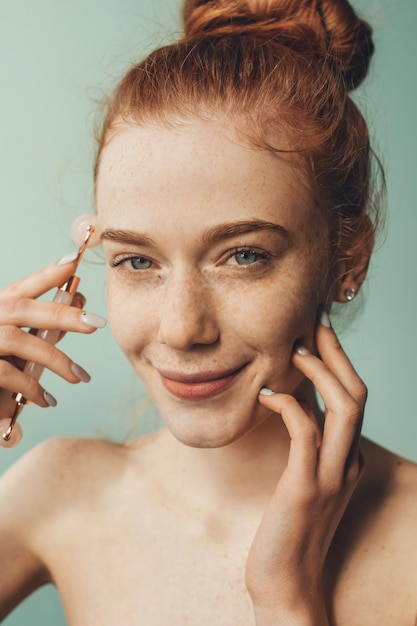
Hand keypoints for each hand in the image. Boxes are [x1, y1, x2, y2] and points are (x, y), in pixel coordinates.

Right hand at [0, 257, 105, 425]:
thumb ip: (42, 329)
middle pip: (22, 309)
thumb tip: (79, 309)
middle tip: (96, 323)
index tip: (73, 259)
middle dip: (62, 314)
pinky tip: (48, 400)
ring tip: (80, 377)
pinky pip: (6, 374)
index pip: (22, 287)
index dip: (47, 274)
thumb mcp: (16, 344)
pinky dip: (31, 387)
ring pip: (17, 340)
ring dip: (54, 359)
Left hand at [246, 312, 365, 624]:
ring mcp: (331, 475)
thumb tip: (295, 403)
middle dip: (335, 353)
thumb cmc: (288, 528)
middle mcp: (348, 462)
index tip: (316, 330)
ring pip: (346, 407)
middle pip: (357, 392)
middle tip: (311, 323)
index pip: (353, 396)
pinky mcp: (305, 488)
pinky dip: (290, 406)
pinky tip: (267, 395)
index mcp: (348, 458)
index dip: (337, 360)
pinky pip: (306, 433)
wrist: (286, 584)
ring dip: (321, 372)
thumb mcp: (303, 477)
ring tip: (295, 349)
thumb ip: (308, 444)